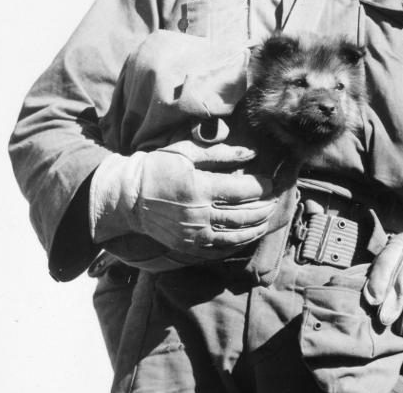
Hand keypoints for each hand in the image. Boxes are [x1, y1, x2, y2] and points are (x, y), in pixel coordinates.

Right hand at [90, 140, 276, 261]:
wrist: (128, 197)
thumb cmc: (158, 167)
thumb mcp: (187, 153)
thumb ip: (221, 154)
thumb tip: (252, 153)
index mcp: (199, 188)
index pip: (242, 191)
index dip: (261, 187)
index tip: (271, 182)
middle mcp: (198, 214)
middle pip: (242, 215)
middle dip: (263, 208)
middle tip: (274, 201)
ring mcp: (193, 234)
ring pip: (235, 235)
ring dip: (255, 228)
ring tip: (267, 219)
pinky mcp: (187, 247)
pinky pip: (219, 249)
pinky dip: (237, 244)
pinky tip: (246, 236)